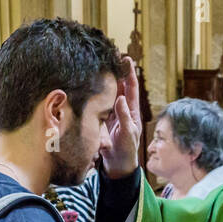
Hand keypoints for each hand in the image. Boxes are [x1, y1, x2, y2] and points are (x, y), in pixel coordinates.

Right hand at [100, 55, 141, 177]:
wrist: (117, 165)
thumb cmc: (126, 151)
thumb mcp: (127, 134)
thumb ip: (124, 117)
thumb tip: (120, 98)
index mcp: (132, 112)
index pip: (131, 89)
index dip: (129, 74)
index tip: (126, 59)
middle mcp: (122, 110)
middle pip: (119, 87)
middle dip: (117, 72)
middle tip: (112, 56)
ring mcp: (111, 114)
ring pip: (108, 94)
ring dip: (106, 81)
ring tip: (101, 65)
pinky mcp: (101, 120)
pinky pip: (99, 104)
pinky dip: (96, 94)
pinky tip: (90, 84)